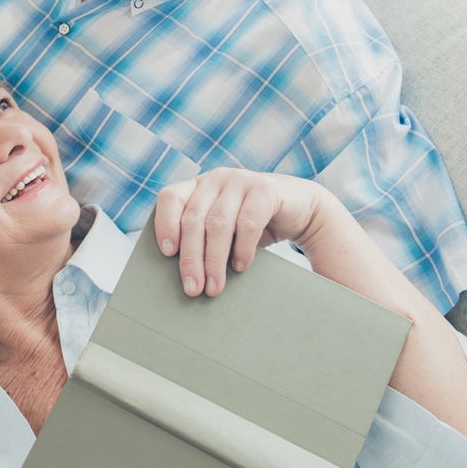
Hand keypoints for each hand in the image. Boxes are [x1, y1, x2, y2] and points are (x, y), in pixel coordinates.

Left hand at [154, 168, 324, 296]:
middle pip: (193, 219)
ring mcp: (240, 180)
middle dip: (191, 258)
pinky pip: (248, 222)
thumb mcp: (224, 230)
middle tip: (193, 289)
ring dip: (214, 260)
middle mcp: (216, 179)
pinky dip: (242, 249)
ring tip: (214, 287)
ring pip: (218, 224)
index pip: (170, 198)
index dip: (164, 224)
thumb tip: (184, 277)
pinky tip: (241, 267)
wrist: (302, 211)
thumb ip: (203, 240)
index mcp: (198, 186)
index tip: (167, 253)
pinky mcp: (266, 189)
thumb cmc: (253, 226)